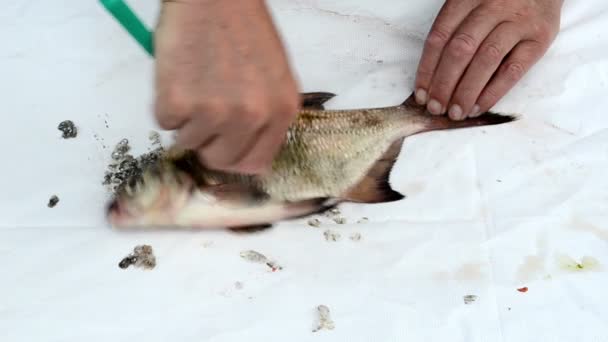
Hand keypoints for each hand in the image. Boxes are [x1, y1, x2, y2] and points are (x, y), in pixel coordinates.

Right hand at [154, 0, 299, 173]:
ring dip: (186, 121)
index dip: (235, 157)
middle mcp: (252, 116)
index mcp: (281, 110)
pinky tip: (179, 75)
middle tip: (203, 114)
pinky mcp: (178, 102)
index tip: (223, 147)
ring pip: (189, 143)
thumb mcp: (274, 76)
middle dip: (208, 143)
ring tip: (194, 84)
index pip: (256, 163)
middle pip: (221, 160)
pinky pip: (164, 123)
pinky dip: (165, 104)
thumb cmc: (243, 29)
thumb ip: (266, 117)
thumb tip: (245, 154)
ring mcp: (215, 112)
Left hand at [414, 0, 562, 119]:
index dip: (427, 69)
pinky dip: (493, 92)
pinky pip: (513, 70)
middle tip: (435, 107)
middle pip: (461, 50)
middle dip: (444, 85)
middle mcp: (493, 7)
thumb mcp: (473, 2)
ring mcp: (518, 21)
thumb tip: (433, 77)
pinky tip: (478, 107)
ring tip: (455, 113)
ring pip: (485, 61)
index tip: (421, 93)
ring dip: (466, 92)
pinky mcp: (540, 37)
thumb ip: (455, 29)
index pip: (440, 37)